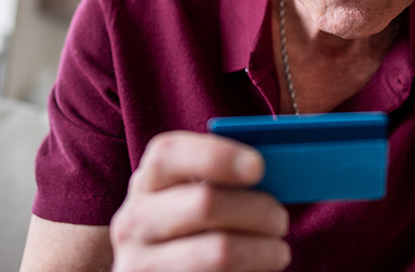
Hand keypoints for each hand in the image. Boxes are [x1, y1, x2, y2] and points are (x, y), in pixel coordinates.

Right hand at [110, 131, 290, 271]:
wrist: (163, 271)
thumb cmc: (194, 226)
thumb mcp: (194, 195)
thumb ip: (225, 178)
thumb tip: (280, 168)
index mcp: (147, 182)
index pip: (170, 154)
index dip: (217, 156)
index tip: (258, 166)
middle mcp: (135, 221)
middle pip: (205, 203)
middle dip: (257, 209)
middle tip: (279, 217)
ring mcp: (142, 264)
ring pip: (220, 251)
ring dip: (263, 250)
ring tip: (277, 249)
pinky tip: (257, 268)